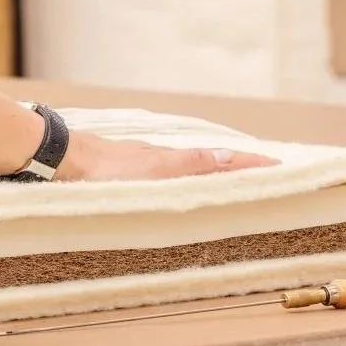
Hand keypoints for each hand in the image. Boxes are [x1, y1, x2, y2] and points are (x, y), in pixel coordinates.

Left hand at [57, 132, 279, 181]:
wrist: (63, 161)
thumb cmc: (105, 171)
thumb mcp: (154, 172)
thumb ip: (190, 166)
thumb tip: (229, 158)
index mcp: (174, 161)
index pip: (222, 161)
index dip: (251, 165)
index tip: (282, 167)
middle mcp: (163, 161)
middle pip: (210, 164)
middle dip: (241, 170)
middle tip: (269, 177)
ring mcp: (146, 166)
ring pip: (189, 170)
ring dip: (216, 175)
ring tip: (235, 184)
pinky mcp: (129, 173)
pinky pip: (169, 176)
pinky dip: (188, 179)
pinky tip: (180, 187)